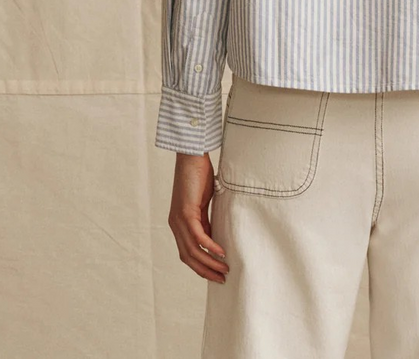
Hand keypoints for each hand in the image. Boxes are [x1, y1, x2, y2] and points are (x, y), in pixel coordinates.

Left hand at [167, 152, 228, 282]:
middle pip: (188, 257)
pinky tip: (221, 252)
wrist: (191, 156)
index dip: (201, 266)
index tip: (215, 274)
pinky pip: (198, 236)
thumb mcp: (203, 202)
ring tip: (224, 269)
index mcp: (179, 224)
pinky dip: (210, 246)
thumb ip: (205, 219)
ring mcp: (179, 220)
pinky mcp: (186, 212)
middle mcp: (176, 225)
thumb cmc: (198, 175)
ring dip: (209, 263)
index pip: (188, 252)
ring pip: (192, 250)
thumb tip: (214, 236)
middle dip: (205, 270)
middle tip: (221, 279)